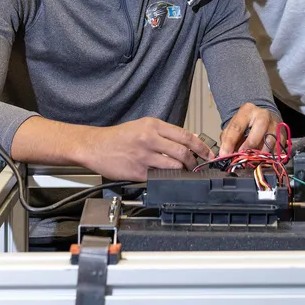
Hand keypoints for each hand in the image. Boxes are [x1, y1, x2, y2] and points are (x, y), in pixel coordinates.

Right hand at [85, 117, 215, 181]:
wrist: (95, 146)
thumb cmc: (119, 137)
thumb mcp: (142, 126)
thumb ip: (164, 133)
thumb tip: (187, 141)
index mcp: (153, 125)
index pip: (185, 135)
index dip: (201, 146)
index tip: (208, 154)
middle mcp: (149, 139)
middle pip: (183, 152)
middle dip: (194, 162)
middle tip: (198, 166)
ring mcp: (143, 156)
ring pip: (173, 166)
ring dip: (182, 171)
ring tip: (184, 172)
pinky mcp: (138, 172)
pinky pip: (158, 177)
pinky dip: (166, 178)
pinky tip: (167, 178)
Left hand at [218, 103, 278, 156]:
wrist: (261, 118)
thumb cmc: (245, 124)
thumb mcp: (233, 127)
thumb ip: (227, 139)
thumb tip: (224, 155)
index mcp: (247, 110)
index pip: (237, 126)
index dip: (230, 142)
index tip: (225, 155)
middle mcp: (263, 114)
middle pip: (259, 127)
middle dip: (250, 144)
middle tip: (242, 156)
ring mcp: (275, 124)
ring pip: (271, 139)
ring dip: (261, 152)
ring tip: (253, 160)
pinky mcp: (282, 134)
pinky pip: (278, 147)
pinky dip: (270, 156)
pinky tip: (263, 159)